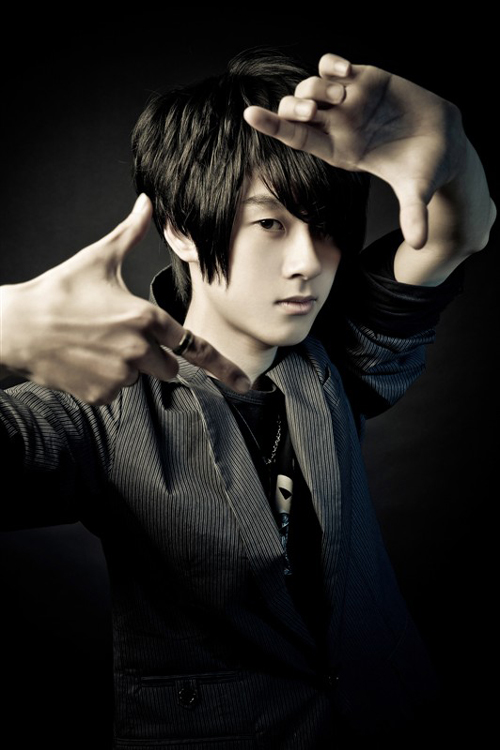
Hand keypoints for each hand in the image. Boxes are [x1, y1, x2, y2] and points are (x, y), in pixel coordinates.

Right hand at [0, 194, 249, 402]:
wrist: (16, 328)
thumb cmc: (58, 292)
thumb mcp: (98, 259)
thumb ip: (131, 233)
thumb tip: (147, 203)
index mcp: (145, 318)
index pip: (193, 345)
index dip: (220, 365)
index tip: (245, 383)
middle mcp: (138, 350)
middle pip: (169, 366)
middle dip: (156, 357)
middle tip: (121, 338)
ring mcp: (119, 375)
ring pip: (140, 378)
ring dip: (128, 367)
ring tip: (95, 345)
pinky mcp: (101, 394)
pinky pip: (116, 392)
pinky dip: (105, 381)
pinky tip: (83, 361)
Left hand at [244, 53, 465, 248]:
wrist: (446, 141)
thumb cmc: (426, 168)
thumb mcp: (418, 191)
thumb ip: (414, 213)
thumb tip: (420, 243)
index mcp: (340, 153)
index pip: (297, 139)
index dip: (273, 126)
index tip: (249, 114)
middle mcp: (338, 127)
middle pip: (296, 112)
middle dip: (294, 108)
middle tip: (313, 111)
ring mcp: (349, 102)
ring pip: (310, 87)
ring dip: (316, 89)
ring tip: (343, 95)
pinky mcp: (364, 79)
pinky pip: (332, 67)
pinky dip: (331, 65)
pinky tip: (345, 72)